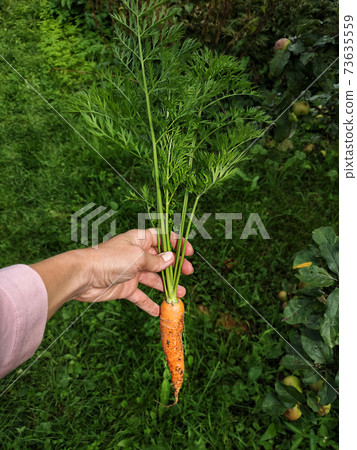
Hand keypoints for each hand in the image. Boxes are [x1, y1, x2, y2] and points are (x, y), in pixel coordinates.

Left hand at [31, 228, 193, 319]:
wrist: (84, 276)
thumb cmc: (110, 259)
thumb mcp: (138, 257)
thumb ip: (156, 261)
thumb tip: (171, 259)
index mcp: (139, 240)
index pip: (162, 238)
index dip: (176, 243)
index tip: (189, 251)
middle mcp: (136, 255)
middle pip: (160, 260)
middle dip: (175, 267)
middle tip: (188, 273)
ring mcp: (131, 272)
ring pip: (153, 279)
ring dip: (166, 286)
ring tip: (180, 295)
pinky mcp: (125, 288)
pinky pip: (140, 296)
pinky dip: (149, 303)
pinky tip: (159, 311)